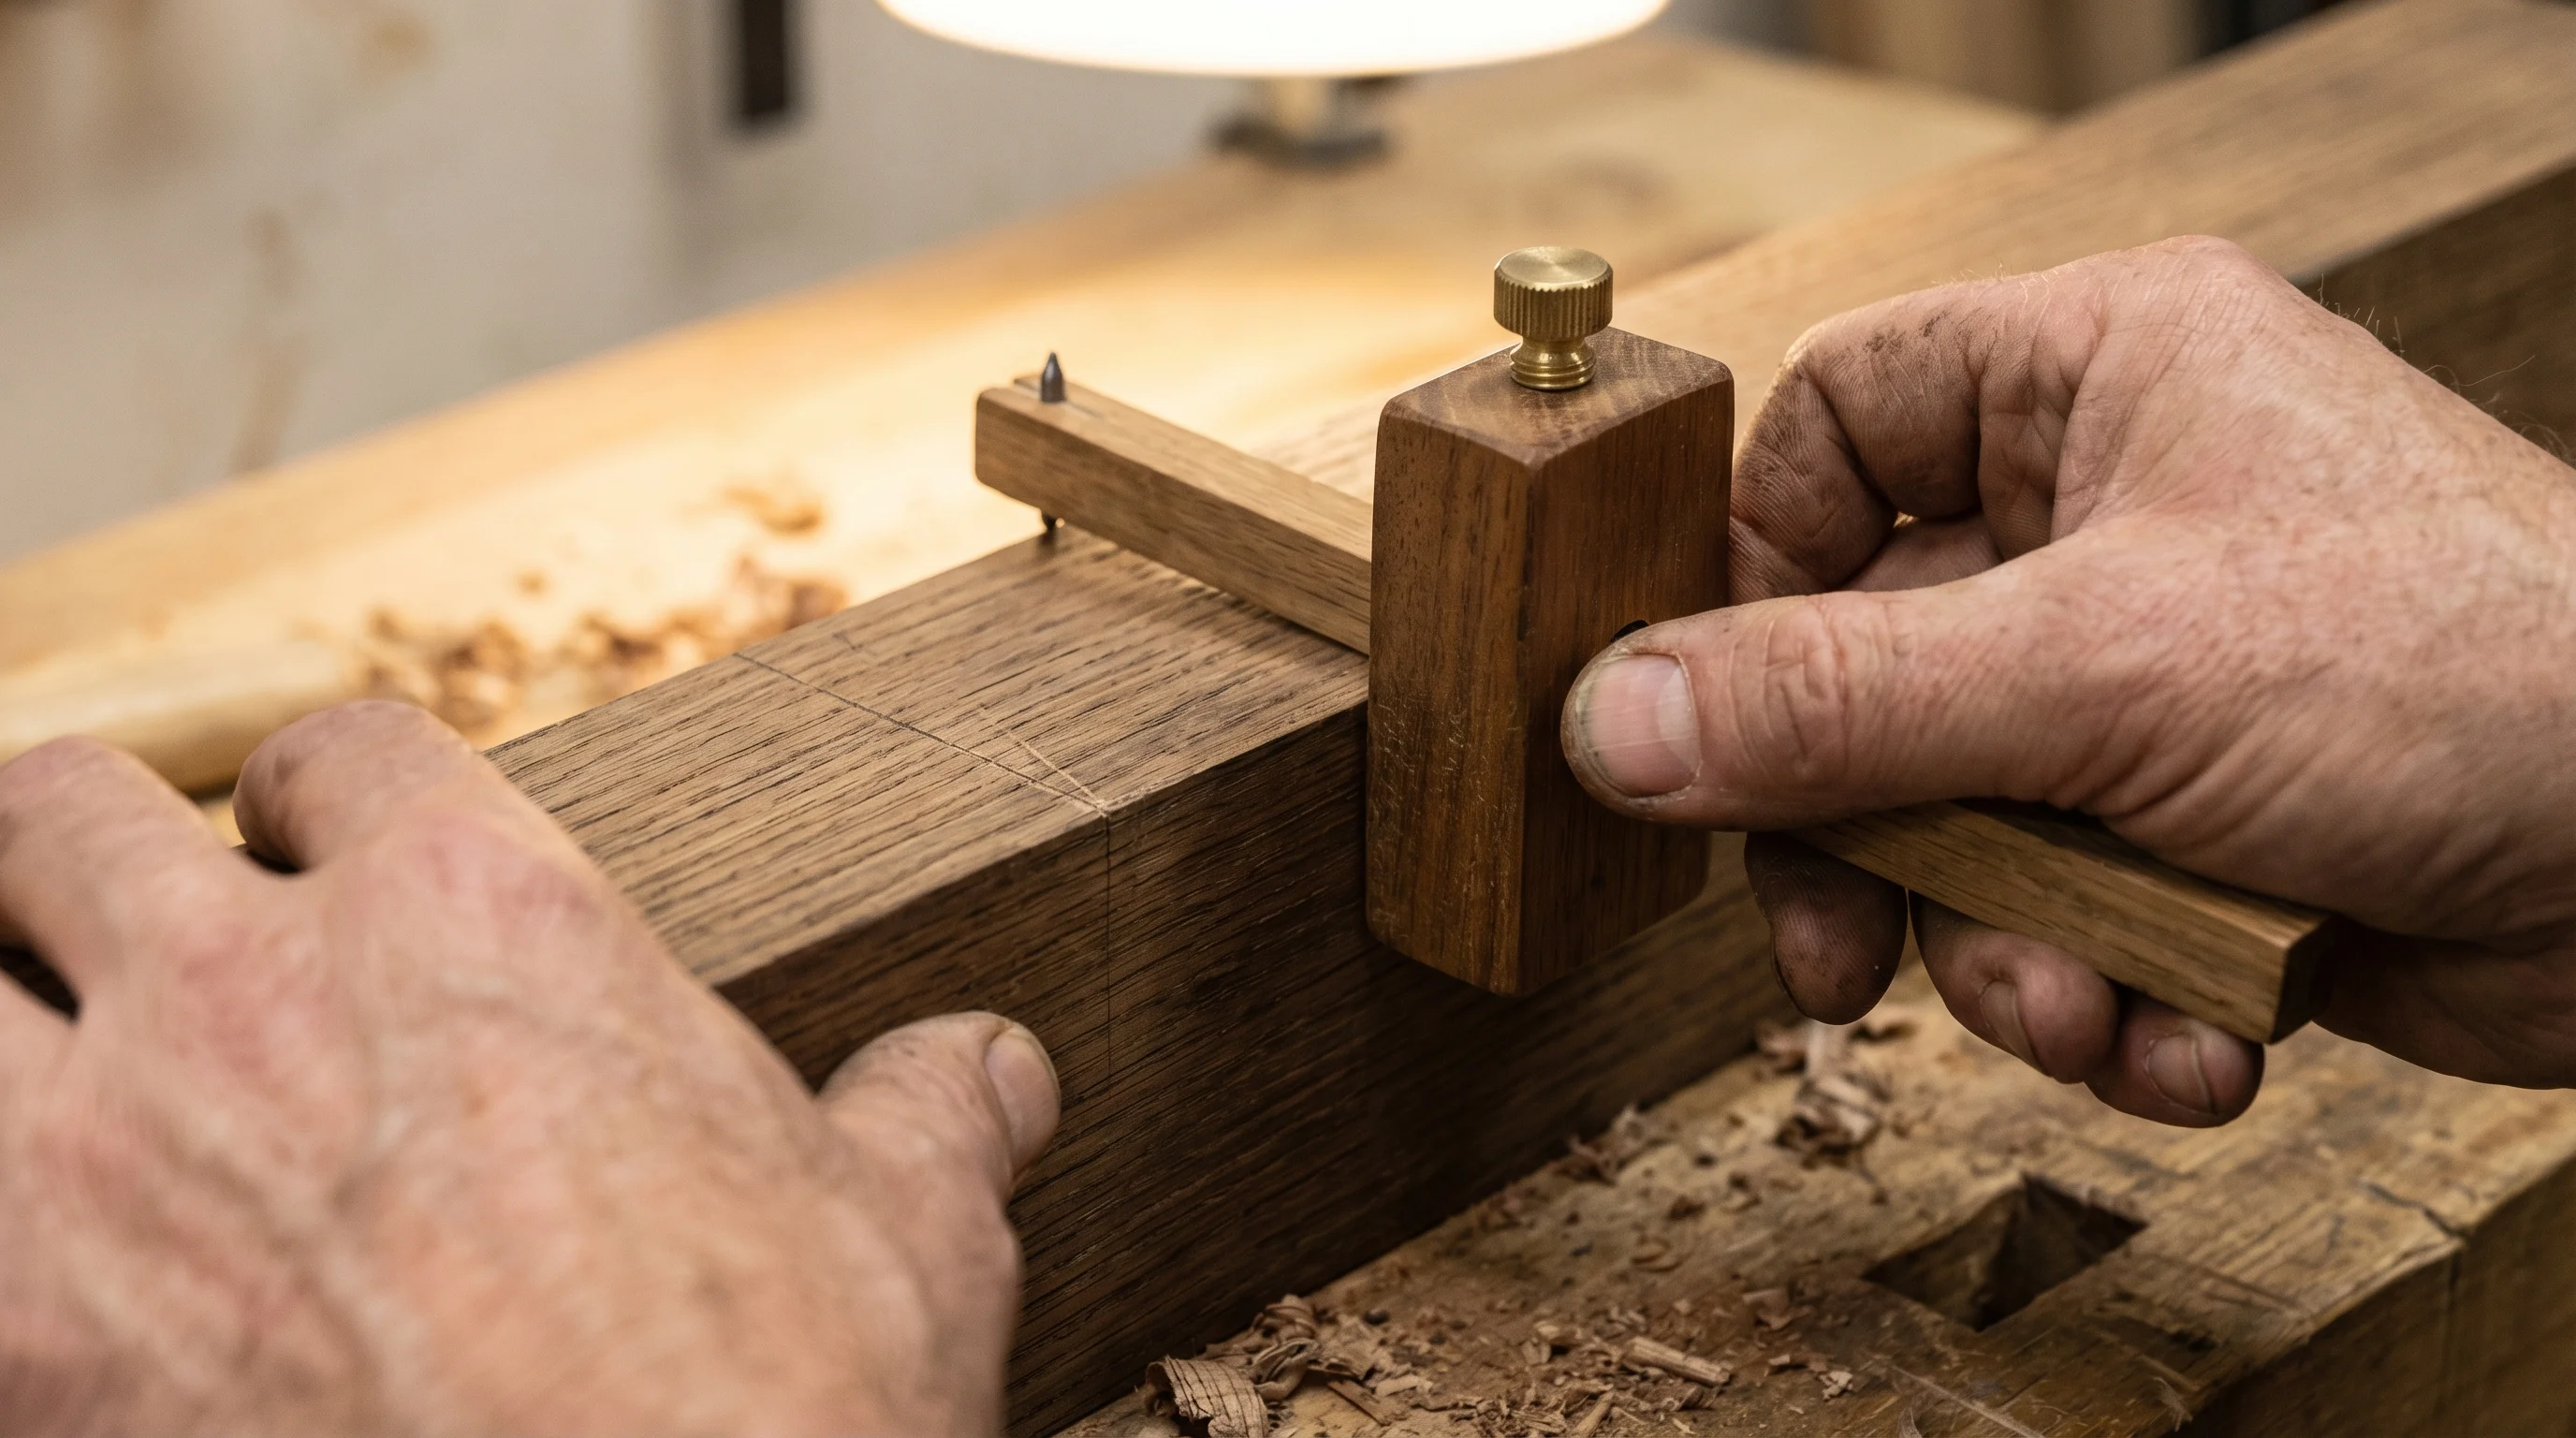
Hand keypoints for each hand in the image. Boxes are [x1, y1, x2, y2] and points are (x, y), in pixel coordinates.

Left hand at [0, 702, 1056, 1434]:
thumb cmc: (792, 1418)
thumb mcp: (914, 1240)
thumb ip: (928, 1118)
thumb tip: (993, 1070)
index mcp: (484, 920)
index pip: (339, 754)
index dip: (322, 806)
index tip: (319, 870)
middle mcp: (263, 991)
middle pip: (61, 816)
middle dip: (77, 873)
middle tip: (115, 957)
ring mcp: (100, 1156)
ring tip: (31, 1089)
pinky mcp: (6, 1339)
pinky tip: (29, 1297)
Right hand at [1562, 237, 2575, 1125]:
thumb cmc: (2477, 673)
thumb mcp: (2102, 674)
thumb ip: (1833, 705)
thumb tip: (1604, 722)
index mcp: (2092, 381)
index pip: (1833, 428)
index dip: (1751, 572)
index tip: (1708, 719)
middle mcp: (2112, 516)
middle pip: (1859, 665)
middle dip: (1867, 840)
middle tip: (1835, 955)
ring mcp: (2154, 680)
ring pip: (1949, 820)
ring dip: (2001, 954)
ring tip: (2085, 1012)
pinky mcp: (2199, 826)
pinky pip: (2057, 913)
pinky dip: (2109, 1000)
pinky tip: (2196, 1034)